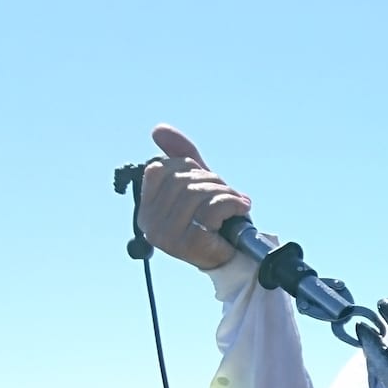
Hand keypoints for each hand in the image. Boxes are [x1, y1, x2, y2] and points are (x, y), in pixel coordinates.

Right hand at [138, 125, 251, 270]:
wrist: (235, 258)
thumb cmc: (215, 221)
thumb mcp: (198, 185)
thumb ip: (180, 157)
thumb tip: (158, 129)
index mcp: (146, 207)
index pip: (159, 169)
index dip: (188, 168)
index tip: (207, 181)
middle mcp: (149, 222)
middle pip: (181, 179)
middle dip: (212, 181)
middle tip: (228, 194)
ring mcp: (166, 234)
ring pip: (197, 192)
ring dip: (225, 193)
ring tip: (237, 203)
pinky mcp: (189, 242)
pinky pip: (212, 208)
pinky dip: (233, 204)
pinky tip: (241, 209)